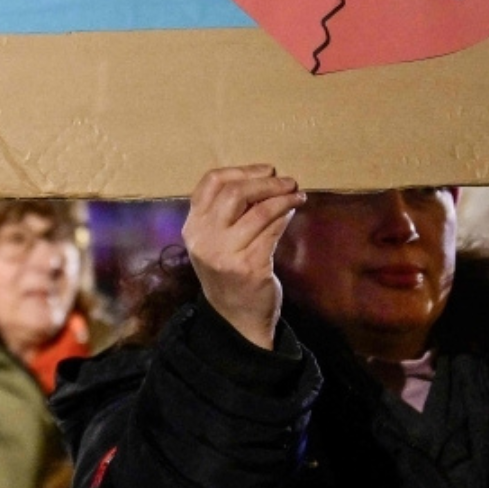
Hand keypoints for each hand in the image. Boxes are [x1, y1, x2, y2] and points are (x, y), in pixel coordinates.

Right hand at [182, 165, 304, 350]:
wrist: (235, 318)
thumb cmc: (228, 272)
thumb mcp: (216, 241)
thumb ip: (227, 213)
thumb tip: (263, 181)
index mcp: (192, 227)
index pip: (209, 184)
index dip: (240, 170)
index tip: (266, 169)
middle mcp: (203, 239)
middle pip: (234, 193)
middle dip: (265, 182)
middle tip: (287, 180)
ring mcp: (225, 254)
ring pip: (258, 211)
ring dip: (282, 197)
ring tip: (296, 193)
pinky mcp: (249, 266)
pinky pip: (271, 231)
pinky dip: (285, 215)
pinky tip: (293, 209)